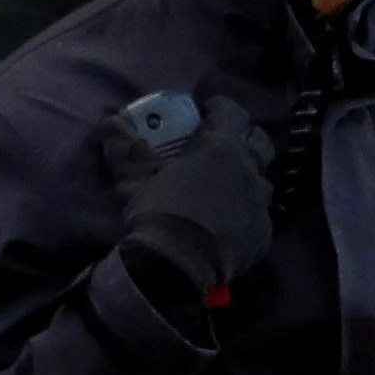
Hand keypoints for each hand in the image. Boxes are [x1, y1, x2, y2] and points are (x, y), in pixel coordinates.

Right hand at [102, 94, 278, 299]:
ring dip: (249, 179)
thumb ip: (124, 147)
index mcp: (221, 148)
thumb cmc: (158, 211)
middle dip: (245, 139)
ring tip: (229, 187)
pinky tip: (230, 224)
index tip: (206, 112)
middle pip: (260, 143)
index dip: (220, 108)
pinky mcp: (262, 235)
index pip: (233, 112)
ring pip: (263, 182)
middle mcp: (248, 170)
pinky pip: (259, 217)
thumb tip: (110, 122)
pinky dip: (246, 215)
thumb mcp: (133, 177)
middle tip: (224, 146)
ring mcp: (259, 204)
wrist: (176, 265)